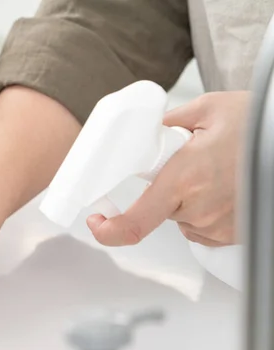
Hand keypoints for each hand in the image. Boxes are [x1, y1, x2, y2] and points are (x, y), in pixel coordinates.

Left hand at [86, 91, 248, 246]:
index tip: (97, 221)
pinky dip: (205, 209)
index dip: (109, 230)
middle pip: (160, 209)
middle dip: (165, 189)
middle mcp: (199, 210)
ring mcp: (220, 226)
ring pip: (182, 218)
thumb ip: (169, 122)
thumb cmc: (258, 125)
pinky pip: (203, 226)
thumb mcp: (208, 109)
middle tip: (188, 163)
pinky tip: (225, 186)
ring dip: (187, 198)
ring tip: (215, 171)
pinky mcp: (235, 234)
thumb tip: (148, 132)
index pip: (136, 222)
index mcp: (184, 179)